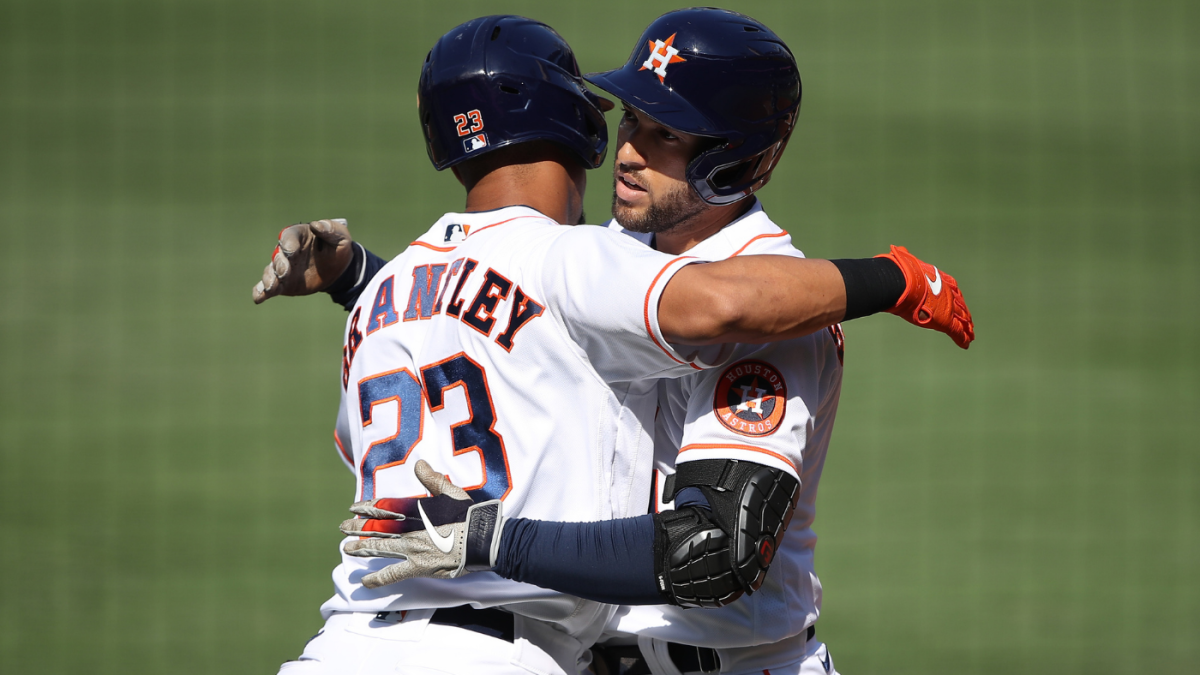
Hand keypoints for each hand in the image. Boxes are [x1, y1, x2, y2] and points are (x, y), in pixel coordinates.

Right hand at [252, 219, 353, 303]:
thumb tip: (316, 225)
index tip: (292, 251)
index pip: (288, 236)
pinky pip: (269, 288)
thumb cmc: (337, 247)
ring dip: (269, 279)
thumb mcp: (340, 236)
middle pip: (278, 255)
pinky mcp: (283, 284)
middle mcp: (286, 251)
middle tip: (284, 272)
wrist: (339, 269)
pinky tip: (258, 298)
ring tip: (270, 287)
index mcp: (298, 235)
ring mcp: (283, 268)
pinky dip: (261, 292)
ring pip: (270, 272)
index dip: (288, 243)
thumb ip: (330, 230)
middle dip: (279, 264)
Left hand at [340, 460, 503, 588]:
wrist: (482, 538)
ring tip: (346, 548)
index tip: (355, 508)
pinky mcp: (419, 566)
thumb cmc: (470, 515)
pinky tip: (365, 581)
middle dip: (358, 527)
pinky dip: (378, 578)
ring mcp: (412, 548)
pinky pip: (393, 574)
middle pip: (377, 528)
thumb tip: (418, 464)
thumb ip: (432, 479)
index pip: (385, 508)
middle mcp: (410, 528)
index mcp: (416, 510)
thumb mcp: (452, 492)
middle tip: (343, 527)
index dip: (368, 508)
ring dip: (361, 548)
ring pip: (380, 548)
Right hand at [877, 245, 974, 348]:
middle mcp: (948, 293)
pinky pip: (957, 331)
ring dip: (966, 328)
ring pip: (962, 319)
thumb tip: (895, 249)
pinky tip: (966, 344)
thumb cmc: (901, 273)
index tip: (959, 302)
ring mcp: (948, 307)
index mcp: (941, 279)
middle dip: (965, 313)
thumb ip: (904, 259)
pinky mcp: (945, 320)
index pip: (953, 290)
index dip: (956, 298)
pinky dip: (962, 338)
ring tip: (971, 334)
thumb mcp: (905, 263)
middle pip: (960, 305)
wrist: (903, 282)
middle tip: (969, 321)